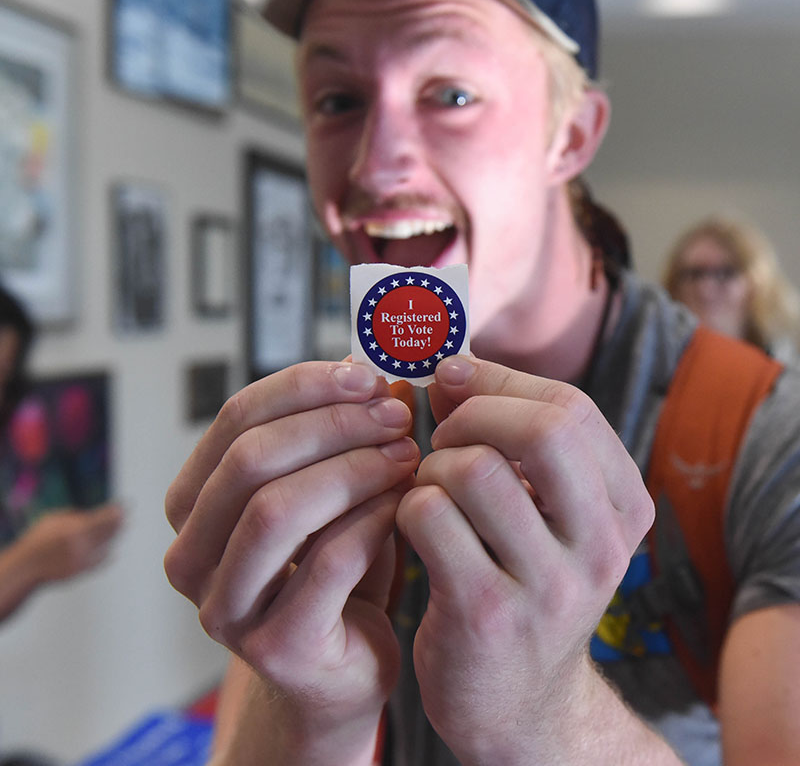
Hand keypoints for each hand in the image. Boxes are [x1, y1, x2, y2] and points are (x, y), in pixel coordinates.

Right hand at [21, 503, 123, 582]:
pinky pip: (101, 561)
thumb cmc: (39, 539)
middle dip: (119, 522)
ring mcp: (83, 557)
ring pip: (107, 544)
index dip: (115, 511)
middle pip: (108, 531)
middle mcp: (82, 543)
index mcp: (75, 528)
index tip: (122, 506)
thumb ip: (74, 515)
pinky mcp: (82, 570)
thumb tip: (92, 513)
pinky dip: (108, 554)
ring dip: (116, 535)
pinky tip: (113, 549)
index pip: (103, 518)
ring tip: (123, 527)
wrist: (27, 566)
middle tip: (126, 515)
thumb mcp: (53, 518)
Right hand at [164, 362, 419, 761]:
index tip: (366, 377)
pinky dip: (372, 519)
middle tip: (396, 414)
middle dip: (333, 425)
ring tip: (405, 454)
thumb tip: (366, 367)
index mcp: (194, 504)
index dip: (303, 386)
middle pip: (251, 460)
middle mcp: (191, 556)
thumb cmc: (334, 568)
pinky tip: (404, 504)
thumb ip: (333, 434)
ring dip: (353, 469)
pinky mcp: (276, 648)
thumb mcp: (325, 489)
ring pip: (278, 510)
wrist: (340, 666)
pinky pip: (327, 563)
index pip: (235, 419)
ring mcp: (226, 609)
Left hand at [396, 355, 654, 763]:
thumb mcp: (541, 514)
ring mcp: (550, 585)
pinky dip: (406, 506)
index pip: (570, 408)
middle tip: (444, 436)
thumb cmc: (520, 585)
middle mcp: (601, 545)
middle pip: (544, 428)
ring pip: (475, 470)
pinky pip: (429, 517)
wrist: (516, 702)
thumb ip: (507, 439)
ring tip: (429, 492)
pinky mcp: (489, 614)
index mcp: (624, 508)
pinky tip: (412, 528)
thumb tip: (451, 370)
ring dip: (432, 467)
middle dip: (474, 414)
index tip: (453, 379)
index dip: (500, 382)